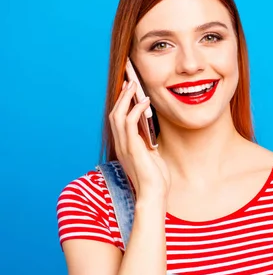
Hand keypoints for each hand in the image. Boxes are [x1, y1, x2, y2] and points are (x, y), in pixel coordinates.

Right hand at [109, 80, 170, 201]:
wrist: (154, 194)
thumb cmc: (155, 178)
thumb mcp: (151, 155)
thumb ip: (147, 142)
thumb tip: (151, 128)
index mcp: (124, 145)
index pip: (118, 119)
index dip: (121, 102)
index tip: (128, 87)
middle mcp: (120, 144)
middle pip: (114, 113)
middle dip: (122, 95)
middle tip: (129, 79)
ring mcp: (124, 146)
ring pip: (118, 115)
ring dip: (126, 98)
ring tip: (134, 84)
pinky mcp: (132, 148)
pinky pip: (129, 123)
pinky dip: (135, 109)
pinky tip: (144, 101)